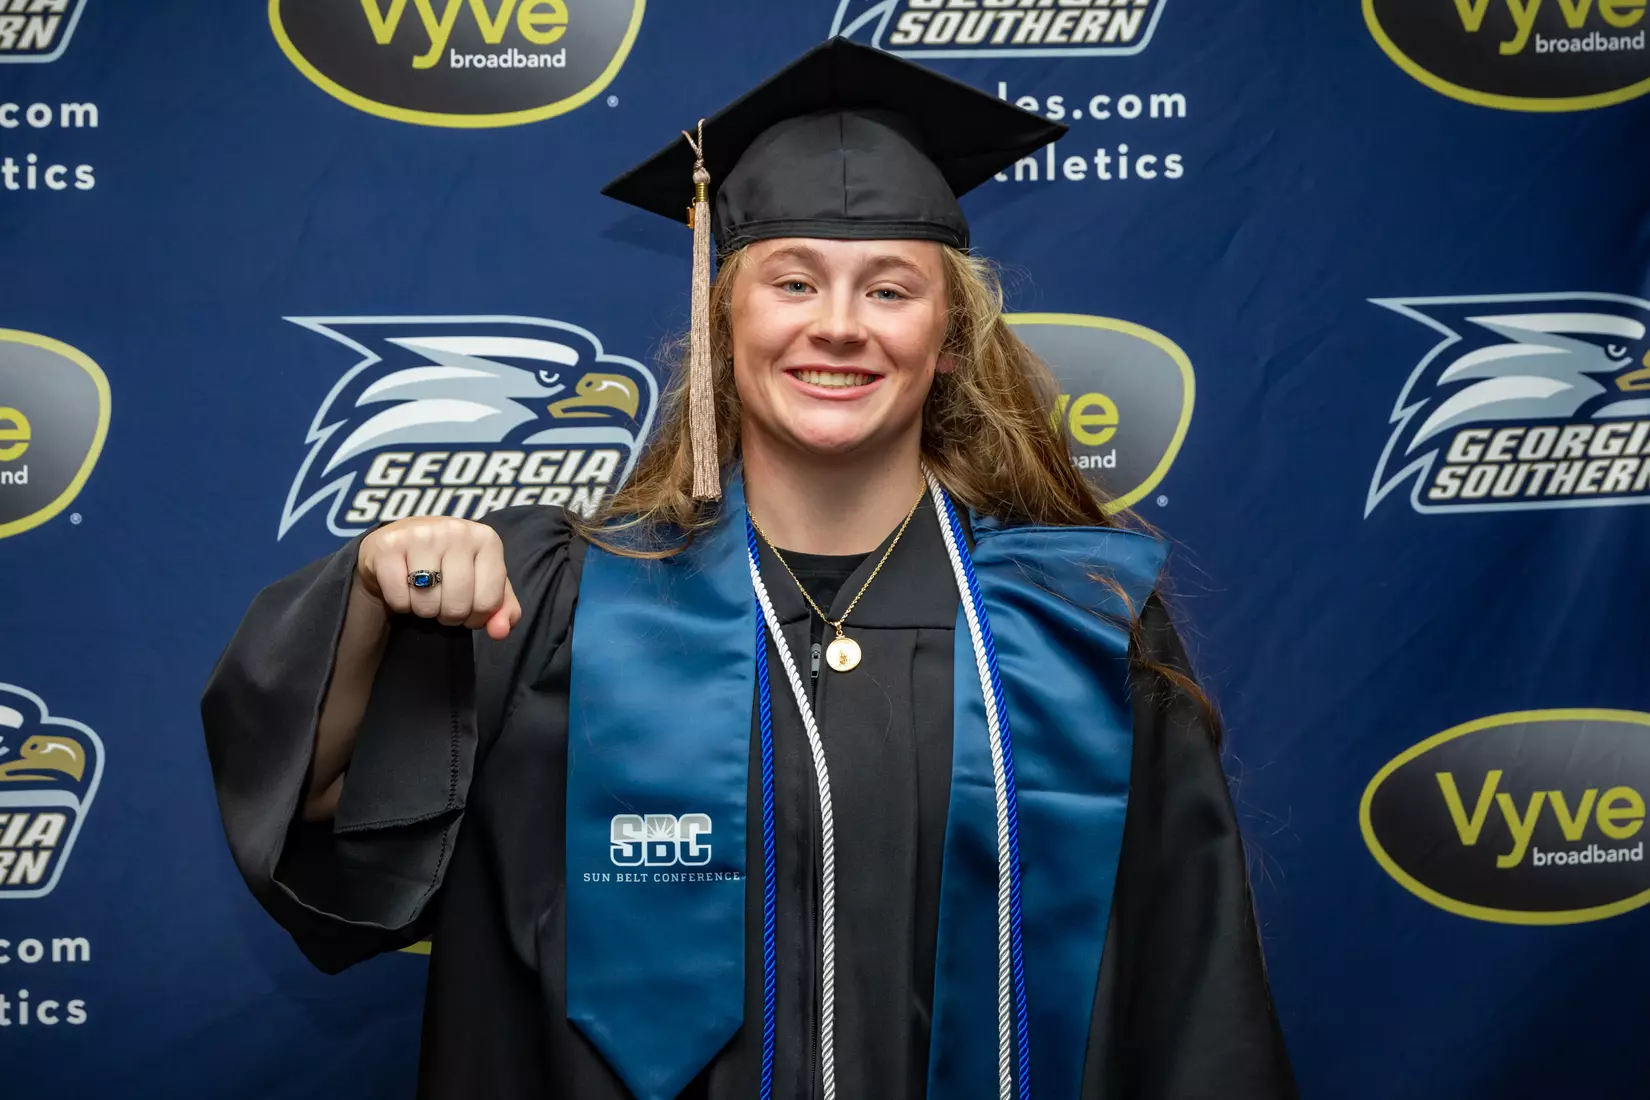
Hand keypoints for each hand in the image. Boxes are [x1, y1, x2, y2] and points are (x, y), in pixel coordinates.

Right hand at [356, 517, 521, 639]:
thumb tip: (500, 631)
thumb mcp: (483, 583)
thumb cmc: (450, 567)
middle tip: (442, 601)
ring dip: (424, 610)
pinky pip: (399, 599)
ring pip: (427, 604)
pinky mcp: (388, 546)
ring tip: (424, 592)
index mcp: (487, 539)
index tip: (468, 607)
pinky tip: (403, 585)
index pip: (489, 603)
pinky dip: (400, 604)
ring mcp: (421, 535)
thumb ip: (502, 610)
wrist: (401, 544)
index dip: (477, 617)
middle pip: (457, 606)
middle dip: (449, 616)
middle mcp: (456, 531)